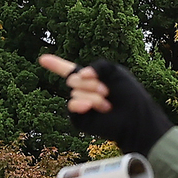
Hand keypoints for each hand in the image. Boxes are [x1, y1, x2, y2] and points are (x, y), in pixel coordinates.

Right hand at [38, 54, 172, 155]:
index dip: (55, 64)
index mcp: (91, 79)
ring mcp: (81, 104)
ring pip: (75, 91)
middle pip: (73, 78)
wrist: (135, 118)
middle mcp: (84, 91)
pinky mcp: (80, 118)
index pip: (69, 70)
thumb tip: (80, 73)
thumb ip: (98, 65)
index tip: (43, 59)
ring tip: (108, 104)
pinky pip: (72, 105)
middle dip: (91, 82)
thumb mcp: (116, 72)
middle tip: (108, 91)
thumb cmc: (129, 95)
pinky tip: (92, 107)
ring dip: (94, 95)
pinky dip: (82, 103)